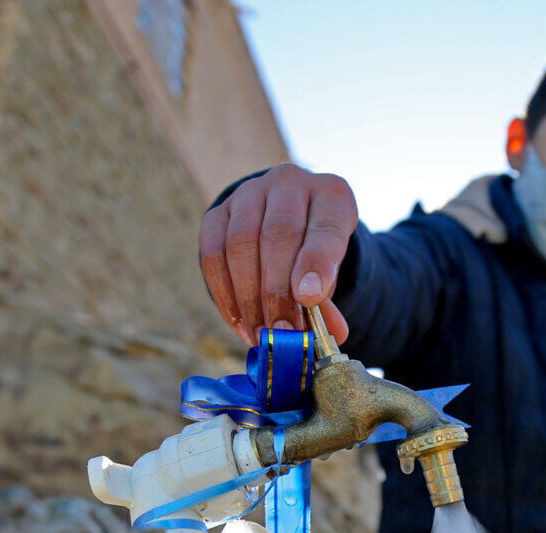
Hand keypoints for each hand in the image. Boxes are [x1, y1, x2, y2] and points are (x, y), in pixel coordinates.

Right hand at [199, 163, 355, 346]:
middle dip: (277, 290)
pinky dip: (224, 293)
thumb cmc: (314, 251)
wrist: (286, 219)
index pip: (327, 224)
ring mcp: (250, 192)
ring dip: (249, 296)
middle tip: (281, 330)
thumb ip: (328, 300)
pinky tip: (239, 322)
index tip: (308, 298)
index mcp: (331, 195)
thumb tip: (330, 335)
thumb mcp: (332, 269)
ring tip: (260, 333)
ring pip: (241, 242)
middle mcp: (290, 183)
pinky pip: (213, 253)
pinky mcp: (218, 211)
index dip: (318, 262)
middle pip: (279, 233)